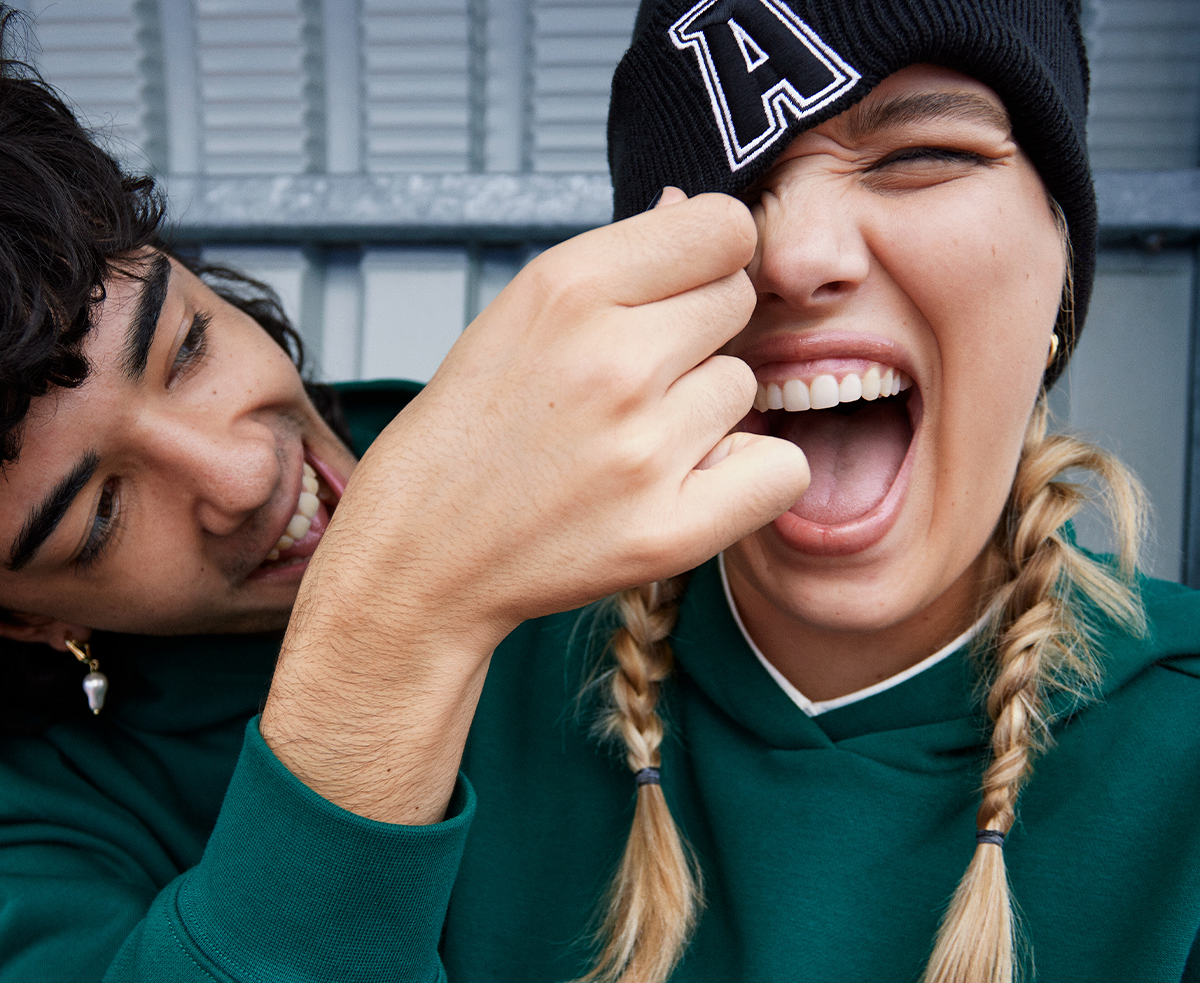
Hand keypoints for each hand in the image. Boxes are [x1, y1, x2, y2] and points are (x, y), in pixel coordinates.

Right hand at [263, 190, 808, 822]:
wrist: (419, 557)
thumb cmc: (466, 434)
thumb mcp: (517, 315)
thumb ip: (617, 263)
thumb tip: (693, 207)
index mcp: (569, 288)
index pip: (724, 228)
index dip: (707, 257)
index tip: (678, 288)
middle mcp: (613, 361)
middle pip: (737, 302)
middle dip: (697, 333)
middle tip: (630, 381)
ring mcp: (644, 450)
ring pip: (745, 387)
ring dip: (705, 411)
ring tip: (628, 441)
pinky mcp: (670, 531)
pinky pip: (780, 470)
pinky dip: (746, 478)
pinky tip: (685, 483)